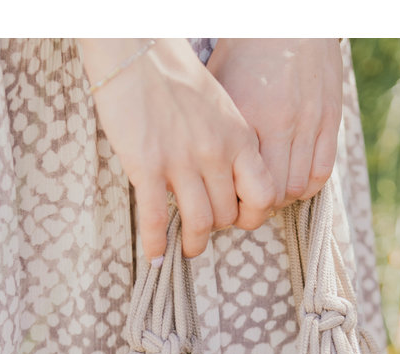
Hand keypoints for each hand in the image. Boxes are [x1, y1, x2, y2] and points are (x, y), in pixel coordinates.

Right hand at [79, 39, 276, 259]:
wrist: (136, 50)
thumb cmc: (176, 78)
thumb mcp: (221, 108)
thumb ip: (231, 145)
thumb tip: (230, 182)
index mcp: (240, 138)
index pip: (263, 196)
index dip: (253, 216)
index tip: (239, 219)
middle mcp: (216, 153)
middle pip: (228, 214)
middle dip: (219, 229)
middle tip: (206, 229)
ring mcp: (182, 162)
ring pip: (200, 223)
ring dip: (194, 243)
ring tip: (188, 248)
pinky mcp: (147, 166)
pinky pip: (155, 219)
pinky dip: (155, 243)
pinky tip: (154, 255)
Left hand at [207, 39, 342, 209]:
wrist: (289, 20)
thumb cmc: (245, 53)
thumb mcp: (218, 87)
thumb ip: (214, 130)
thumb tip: (197, 171)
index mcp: (247, 117)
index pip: (241, 183)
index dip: (233, 204)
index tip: (226, 204)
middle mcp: (280, 123)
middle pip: (270, 194)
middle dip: (257, 209)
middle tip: (246, 206)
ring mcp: (308, 123)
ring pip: (296, 188)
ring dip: (282, 199)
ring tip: (269, 194)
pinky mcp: (330, 121)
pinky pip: (321, 173)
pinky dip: (307, 187)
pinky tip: (293, 181)